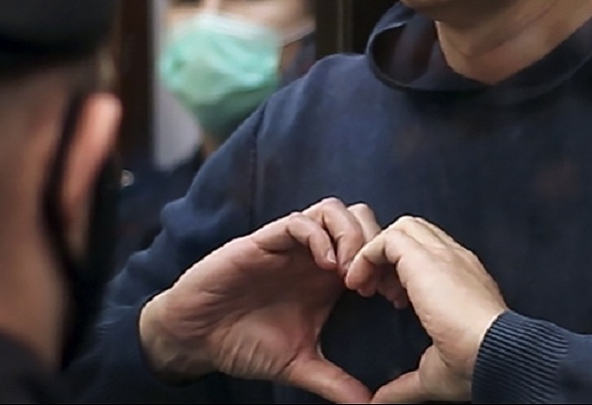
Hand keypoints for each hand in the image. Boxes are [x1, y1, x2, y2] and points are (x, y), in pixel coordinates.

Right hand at [139, 198, 380, 403]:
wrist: (195, 337)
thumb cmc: (244, 343)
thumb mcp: (297, 364)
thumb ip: (333, 381)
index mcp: (329, 278)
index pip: (373, 248)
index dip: (391, 266)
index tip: (395, 299)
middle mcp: (314, 254)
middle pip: (362, 219)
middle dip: (376, 244)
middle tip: (375, 284)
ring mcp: (290, 244)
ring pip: (335, 211)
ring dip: (350, 236)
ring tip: (350, 274)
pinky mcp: (264, 240)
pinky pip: (299, 221)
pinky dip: (319, 236)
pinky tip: (325, 267)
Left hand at [344, 216, 506, 403]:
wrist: (497, 354)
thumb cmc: (477, 365)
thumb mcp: (434, 373)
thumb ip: (403, 385)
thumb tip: (378, 404)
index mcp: (464, 281)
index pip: (430, 254)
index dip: (404, 272)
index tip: (392, 302)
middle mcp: (456, 260)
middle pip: (415, 233)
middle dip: (389, 256)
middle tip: (375, 291)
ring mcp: (444, 254)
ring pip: (402, 228)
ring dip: (377, 252)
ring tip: (364, 287)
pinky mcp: (426, 257)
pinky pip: (387, 238)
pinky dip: (367, 255)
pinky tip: (359, 284)